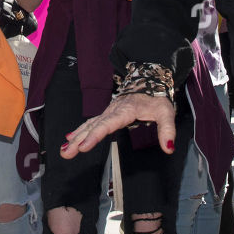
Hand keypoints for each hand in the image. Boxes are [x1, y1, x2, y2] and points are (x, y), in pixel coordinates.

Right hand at [61, 92, 176, 157]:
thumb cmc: (157, 97)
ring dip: (76, 137)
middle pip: (93, 126)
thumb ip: (167, 131)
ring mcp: (108, 111)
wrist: (150, 80)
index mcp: (126, 110)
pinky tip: (70, 138)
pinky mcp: (107, 114)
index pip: (108, 124)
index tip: (84, 146)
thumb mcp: (166, 112)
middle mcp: (113, 110)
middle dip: (79, 140)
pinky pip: (91, 122)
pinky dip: (79, 130)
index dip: (95, 136)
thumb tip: (168, 148)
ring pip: (89, 125)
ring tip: (64, 150)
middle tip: (67, 152)